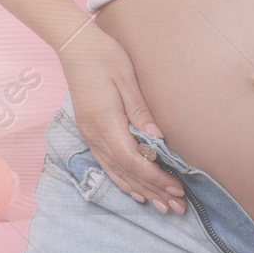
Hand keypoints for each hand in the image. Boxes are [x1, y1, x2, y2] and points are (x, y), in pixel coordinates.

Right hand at [58, 25, 185, 215]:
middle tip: (178, 207)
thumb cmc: (104, 56)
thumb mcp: (126, 79)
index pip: (133, 161)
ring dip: (140, 190)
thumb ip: (141, 111)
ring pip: (116, 172)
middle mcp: (95, 134)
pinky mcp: (89, 131)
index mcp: (105, 123)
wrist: (75, 45)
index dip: (155, 178)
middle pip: (126, 173)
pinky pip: (106, 164)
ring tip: (161, 206)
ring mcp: (89, 135)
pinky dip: (123, 180)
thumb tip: (158, 140)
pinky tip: (135, 190)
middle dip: (153, 191)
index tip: (176, 188)